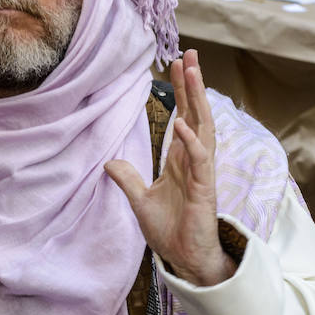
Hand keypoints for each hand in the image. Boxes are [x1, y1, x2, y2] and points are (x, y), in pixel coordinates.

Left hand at [105, 49, 235, 285]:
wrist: (184, 260)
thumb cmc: (170, 231)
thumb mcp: (140, 200)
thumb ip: (128, 179)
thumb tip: (110, 161)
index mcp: (181, 161)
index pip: (183, 117)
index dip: (181, 92)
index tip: (176, 65)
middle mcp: (194, 162)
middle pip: (197, 114)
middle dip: (194, 85)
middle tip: (190, 54)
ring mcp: (202, 174)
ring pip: (203, 129)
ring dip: (198, 101)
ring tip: (193, 73)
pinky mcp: (204, 191)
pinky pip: (200, 162)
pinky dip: (192, 143)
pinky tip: (184, 126)